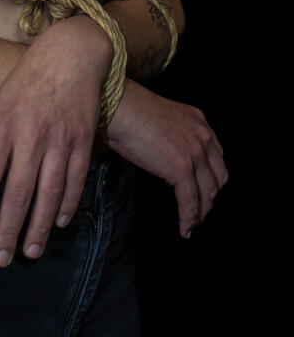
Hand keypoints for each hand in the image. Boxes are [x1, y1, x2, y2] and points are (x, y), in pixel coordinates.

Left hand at [0, 16, 112, 267]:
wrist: (70, 55)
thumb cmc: (27, 80)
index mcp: (4, 125)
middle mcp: (31, 134)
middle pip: (17, 191)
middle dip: (7, 229)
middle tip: (1, 259)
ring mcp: (60, 138)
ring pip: (48, 192)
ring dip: (38, 226)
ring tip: (29, 251)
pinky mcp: (83, 139)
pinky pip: (75, 179)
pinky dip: (67, 204)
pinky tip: (58, 222)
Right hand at [102, 78, 227, 236]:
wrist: (119, 107)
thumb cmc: (128, 110)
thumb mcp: (161, 119)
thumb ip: (172, 136)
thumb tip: (163, 156)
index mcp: (198, 121)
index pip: (216, 157)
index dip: (212, 178)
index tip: (204, 191)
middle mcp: (203, 136)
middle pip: (218, 177)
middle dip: (209, 197)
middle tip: (199, 211)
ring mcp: (194, 153)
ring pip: (207, 192)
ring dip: (201, 212)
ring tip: (192, 225)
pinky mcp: (182, 169)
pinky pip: (190, 202)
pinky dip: (188, 218)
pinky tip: (184, 229)